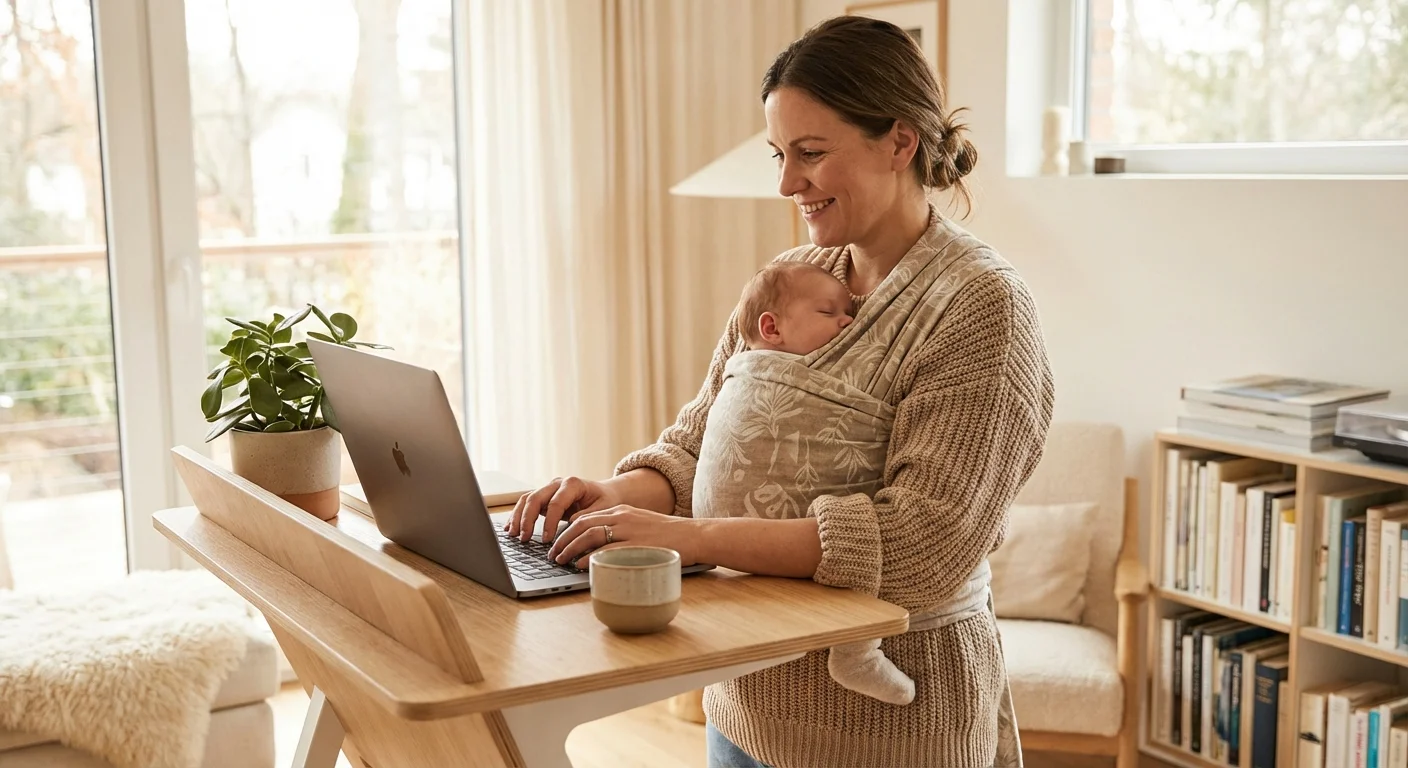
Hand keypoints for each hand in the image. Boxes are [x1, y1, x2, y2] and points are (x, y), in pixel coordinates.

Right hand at [504, 476, 622, 542]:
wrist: (605, 493)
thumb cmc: (606, 501)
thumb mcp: (604, 508)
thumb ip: (588, 516)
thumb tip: (571, 524)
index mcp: (573, 484)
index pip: (556, 503)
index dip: (549, 522)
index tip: (546, 539)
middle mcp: (557, 483)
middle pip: (536, 498)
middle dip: (527, 519)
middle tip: (523, 538)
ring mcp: (549, 489)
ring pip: (527, 499)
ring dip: (518, 517)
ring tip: (513, 534)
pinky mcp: (544, 497)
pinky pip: (526, 504)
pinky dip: (518, 515)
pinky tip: (510, 528)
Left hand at [547, 505, 697, 568]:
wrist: (694, 535)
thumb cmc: (669, 536)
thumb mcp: (641, 526)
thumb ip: (621, 533)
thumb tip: (598, 550)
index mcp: (621, 510)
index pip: (585, 517)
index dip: (567, 530)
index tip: (557, 543)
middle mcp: (622, 516)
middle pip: (582, 524)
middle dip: (562, 539)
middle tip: (552, 553)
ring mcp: (629, 529)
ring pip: (589, 534)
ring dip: (569, 548)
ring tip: (560, 560)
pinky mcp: (636, 544)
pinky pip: (606, 549)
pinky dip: (588, 557)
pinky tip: (579, 565)